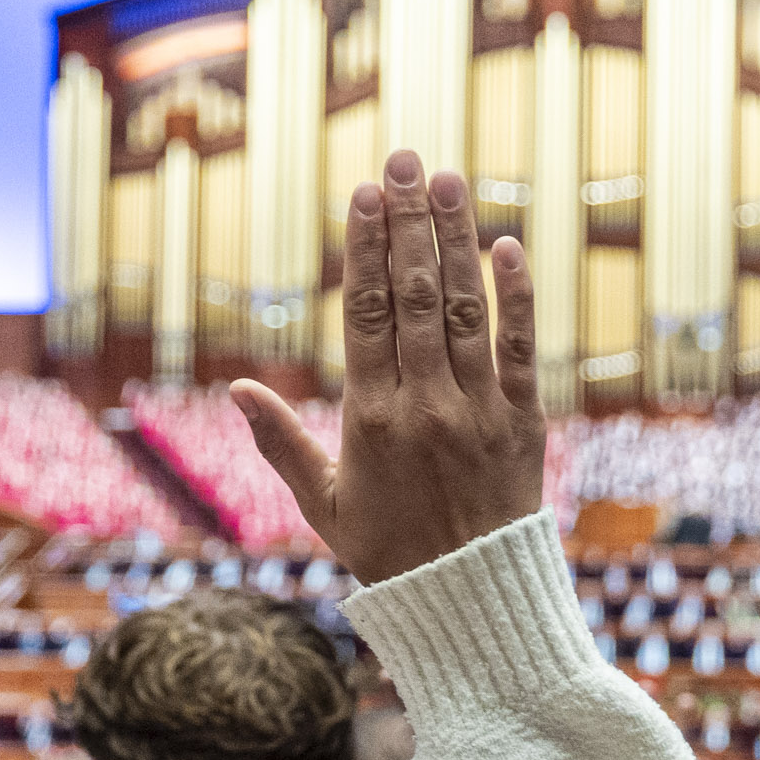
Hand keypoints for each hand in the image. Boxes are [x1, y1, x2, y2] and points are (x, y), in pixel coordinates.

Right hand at [234, 148, 546, 585]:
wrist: (469, 599)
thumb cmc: (390, 551)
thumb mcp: (322, 502)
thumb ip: (280, 441)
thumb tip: (235, 389)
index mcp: (370, 417)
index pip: (364, 313)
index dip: (365, 248)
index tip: (365, 194)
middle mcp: (424, 403)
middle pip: (412, 294)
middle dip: (408, 221)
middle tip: (404, 160)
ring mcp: (477, 408)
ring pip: (465, 308)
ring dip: (457, 238)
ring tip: (449, 180)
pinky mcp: (523, 420)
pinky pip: (524, 349)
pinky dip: (517, 297)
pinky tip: (509, 246)